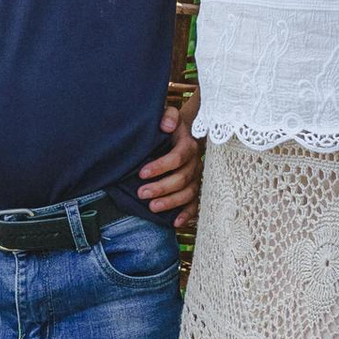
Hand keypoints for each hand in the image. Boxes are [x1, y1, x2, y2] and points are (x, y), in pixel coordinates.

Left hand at [137, 100, 202, 223]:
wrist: (183, 133)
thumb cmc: (169, 127)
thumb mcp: (169, 116)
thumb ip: (168, 116)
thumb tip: (166, 126)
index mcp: (188, 145)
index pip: (178, 157)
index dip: (161, 166)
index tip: (142, 173)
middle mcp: (196, 162)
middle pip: (182, 178)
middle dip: (161, 187)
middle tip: (141, 193)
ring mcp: (197, 177)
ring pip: (189, 193)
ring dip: (171, 202)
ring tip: (152, 207)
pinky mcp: (196, 188)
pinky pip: (195, 204)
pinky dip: (187, 214)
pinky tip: (175, 222)